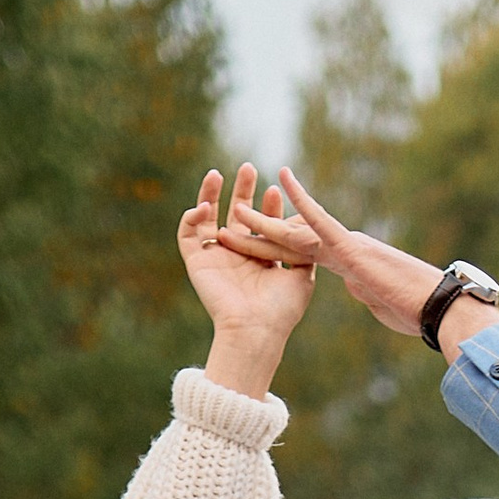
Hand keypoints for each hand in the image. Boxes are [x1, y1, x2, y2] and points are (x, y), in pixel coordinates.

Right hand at [178, 165, 311, 393]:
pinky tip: (203, 207)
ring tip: (217, 173)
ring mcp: (215, 258)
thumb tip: (312, 228)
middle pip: (236, 215)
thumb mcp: (302, 276)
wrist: (256, 329)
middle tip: (249, 168)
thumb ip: (305, 251)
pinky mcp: (196, 262)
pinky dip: (191, 218)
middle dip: (242, 190)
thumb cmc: (281, 309)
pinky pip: (187, 235)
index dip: (267, 206)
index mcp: (260, 259)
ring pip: (207, 219)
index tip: (274, 191)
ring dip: (210, 195)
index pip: (262, 225)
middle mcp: (237, 256)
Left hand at [248, 167, 455, 343]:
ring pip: (300, 232)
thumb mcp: (381, 302)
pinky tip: (284, 179)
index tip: (258, 240)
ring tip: (238, 206)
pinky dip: (303, 200)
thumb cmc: (416, 310)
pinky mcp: (353, 249)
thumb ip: (365, 290)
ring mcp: (348, 246)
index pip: (308, 253)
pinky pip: (322, 221)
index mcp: (349, 264)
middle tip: (237, 218)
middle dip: (265, 231)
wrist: (437, 308)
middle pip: (296, 240)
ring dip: (267, 222)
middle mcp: (345, 249)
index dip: (281, 246)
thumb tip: (358, 287)